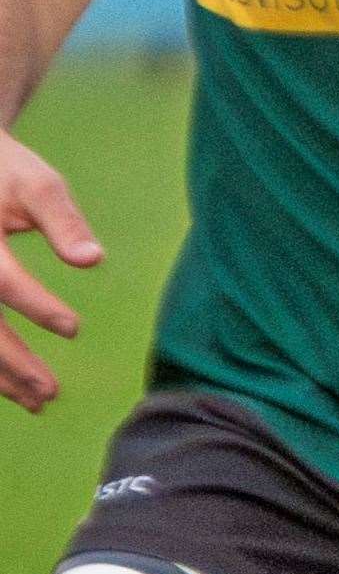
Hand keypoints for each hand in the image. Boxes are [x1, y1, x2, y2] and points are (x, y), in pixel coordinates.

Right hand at [0, 130, 100, 411]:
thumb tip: (93, 260)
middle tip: (52, 390)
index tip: (73, 327)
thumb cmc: (6, 172)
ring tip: (38, 401)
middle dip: (13, 362)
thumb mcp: (38, 185)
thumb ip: (64, 223)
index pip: (2, 281)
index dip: (36, 306)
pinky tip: (10, 389)